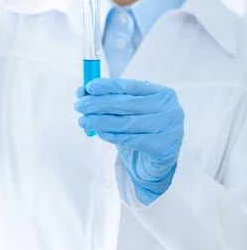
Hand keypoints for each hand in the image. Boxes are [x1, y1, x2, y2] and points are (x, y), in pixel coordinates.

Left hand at [74, 78, 183, 204]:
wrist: (156, 163)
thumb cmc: (140, 131)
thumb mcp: (126, 113)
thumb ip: (108, 100)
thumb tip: (82, 91)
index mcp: (163, 93)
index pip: (132, 86)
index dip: (108, 86)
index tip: (88, 86)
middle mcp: (170, 109)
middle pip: (127, 104)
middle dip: (99, 103)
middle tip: (79, 106)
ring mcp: (171, 129)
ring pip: (127, 123)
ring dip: (100, 122)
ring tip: (83, 121)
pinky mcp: (164, 148)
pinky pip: (131, 140)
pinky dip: (112, 136)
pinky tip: (99, 133)